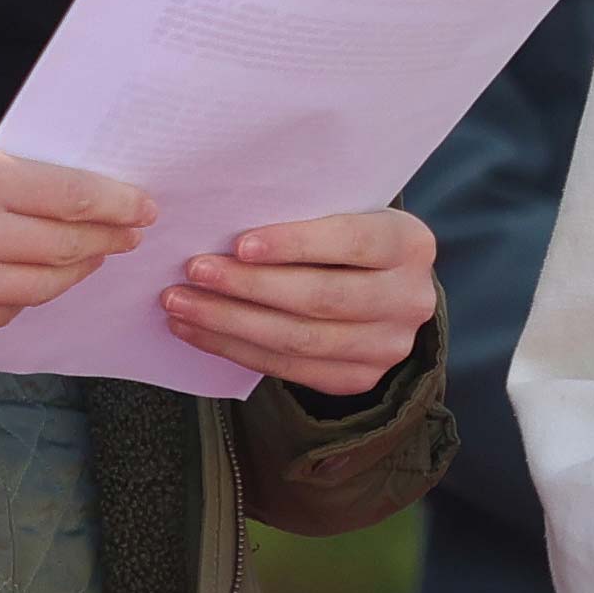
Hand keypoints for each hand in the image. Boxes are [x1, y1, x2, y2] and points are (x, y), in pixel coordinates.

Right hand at [0, 131, 154, 338]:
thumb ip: (11, 177)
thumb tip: (76, 199)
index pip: (74, 198)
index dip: (118, 205)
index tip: (143, 208)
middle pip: (66, 248)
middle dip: (106, 240)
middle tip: (127, 235)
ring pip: (42, 288)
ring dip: (75, 272)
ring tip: (89, 257)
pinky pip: (2, 315)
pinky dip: (24, 297)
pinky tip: (32, 280)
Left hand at [160, 210, 437, 394]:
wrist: (387, 290)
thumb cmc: (351, 239)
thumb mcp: (350, 214)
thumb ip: (309, 217)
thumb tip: (225, 223)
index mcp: (411, 244)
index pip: (352, 241)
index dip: (295, 244)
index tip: (240, 243)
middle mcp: (409, 299)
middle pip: (320, 298)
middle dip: (249, 286)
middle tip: (194, 272)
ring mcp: (387, 346)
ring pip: (298, 340)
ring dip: (230, 322)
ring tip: (182, 304)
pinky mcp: (358, 378)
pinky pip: (287, 369)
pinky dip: (235, 349)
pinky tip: (198, 330)